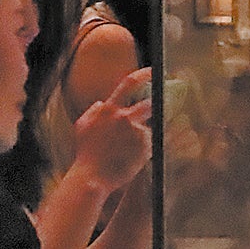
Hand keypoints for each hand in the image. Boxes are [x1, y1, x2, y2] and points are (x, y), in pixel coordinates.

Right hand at [71, 68, 152, 193]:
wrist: (92, 177)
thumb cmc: (86, 154)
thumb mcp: (82, 126)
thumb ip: (94, 111)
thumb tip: (103, 102)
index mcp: (108, 109)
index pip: (129, 83)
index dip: (144, 74)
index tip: (153, 71)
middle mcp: (123, 117)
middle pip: (150, 102)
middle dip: (158, 101)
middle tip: (167, 100)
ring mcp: (136, 131)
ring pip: (154, 121)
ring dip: (156, 122)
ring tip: (156, 130)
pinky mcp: (145, 145)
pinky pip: (154, 138)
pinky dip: (152, 141)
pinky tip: (145, 149)